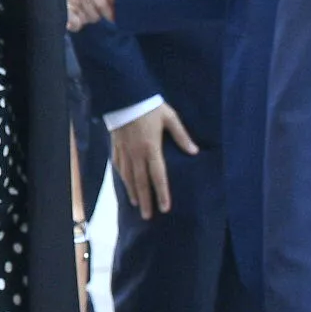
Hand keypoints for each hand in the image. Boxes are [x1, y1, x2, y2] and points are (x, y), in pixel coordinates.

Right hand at [110, 103, 197, 218]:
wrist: (125, 95)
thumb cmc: (149, 106)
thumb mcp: (170, 118)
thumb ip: (182, 135)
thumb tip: (194, 151)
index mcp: (151, 148)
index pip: (158, 176)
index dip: (162, 193)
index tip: (164, 208)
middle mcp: (136, 154)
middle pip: (141, 182)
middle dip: (146, 201)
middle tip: (148, 217)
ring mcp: (124, 151)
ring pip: (128, 177)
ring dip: (133, 192)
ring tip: (137, 205)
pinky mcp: (116, 146)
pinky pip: (118, 166)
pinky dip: (122, 177)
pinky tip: (125, 183)